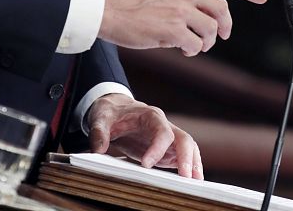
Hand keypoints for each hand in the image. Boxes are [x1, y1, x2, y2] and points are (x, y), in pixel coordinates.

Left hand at [87, 94, 202, 178]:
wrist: (116, 108)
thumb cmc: (111, 112)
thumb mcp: (101, 118)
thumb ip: (99, 132)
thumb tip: (98, 149)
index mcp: (150, 116)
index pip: (162, 131)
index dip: (157, 148)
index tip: (146, 165)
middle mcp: (164, 125)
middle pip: (183, 138)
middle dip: (187, 157)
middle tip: (185, 178)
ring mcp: (167, 138)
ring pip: (188, 148)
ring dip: (193, 164)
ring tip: (195, 183)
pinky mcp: (166, 150)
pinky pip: (182, 157)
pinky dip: (189, 167)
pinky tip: (190, 182)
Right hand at [98, 0, 267, 55]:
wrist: (107, 6)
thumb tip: (213, 2)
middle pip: (223, 9)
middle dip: (226, 25)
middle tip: (222, 35)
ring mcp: (182, 8)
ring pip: (212, 30)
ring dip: (208, 41)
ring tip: (196, 44)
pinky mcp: (173, 29)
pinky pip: (196, 44)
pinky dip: (193, 50)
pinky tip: (184, 48)